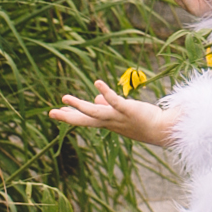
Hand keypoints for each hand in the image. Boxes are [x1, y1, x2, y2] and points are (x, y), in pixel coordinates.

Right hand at [50, 82, 176, 146]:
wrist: (160, 129)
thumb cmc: (142, 121)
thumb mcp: (121, 115)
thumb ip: (107, 106)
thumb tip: (96, 98)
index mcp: (107, 122)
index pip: (85, 119)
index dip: (70, 116)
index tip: (56, 113)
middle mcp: (109, 122)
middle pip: (84, 120)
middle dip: (67, 117)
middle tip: (51, 113)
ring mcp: (117, 117)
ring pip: (94, 112)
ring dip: (79, 105)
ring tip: (65, 97)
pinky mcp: (128, 110)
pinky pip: (114, 101)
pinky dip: (105, 92)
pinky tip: (97, 82)